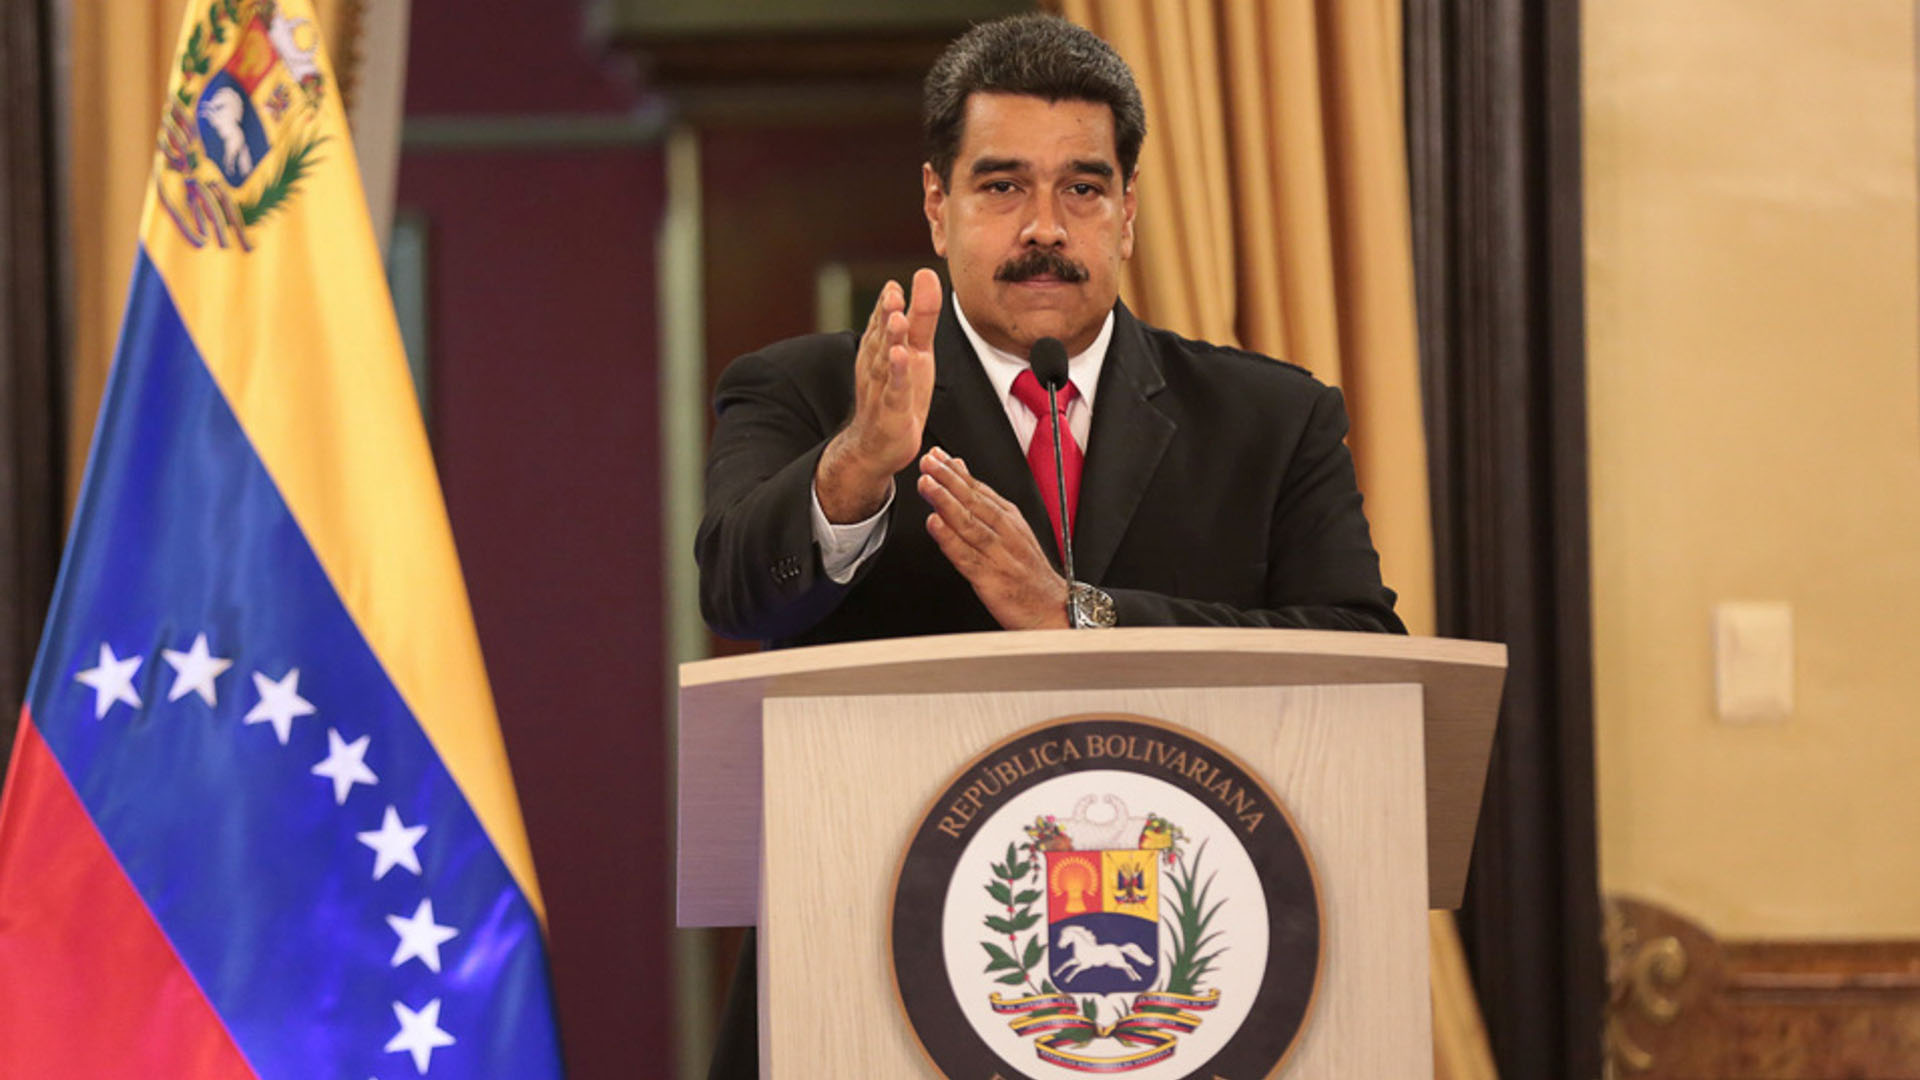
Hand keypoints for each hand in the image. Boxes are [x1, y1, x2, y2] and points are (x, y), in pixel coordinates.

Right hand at [815, 268, 941, 521]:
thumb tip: (925, 273)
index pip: (882, 321)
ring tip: (898, 319)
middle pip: (882, 337)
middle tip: (893, 293)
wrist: (877, 445)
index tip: (895, 285)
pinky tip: (901, 357)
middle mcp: (877, 365)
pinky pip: (895, 390)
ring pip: (886, 361)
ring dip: (891, 340)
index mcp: (882, 349)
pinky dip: (897, 374)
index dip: (887, 304)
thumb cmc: (898, 393)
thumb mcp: (918, 350)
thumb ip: (922, 314)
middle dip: (886, 315)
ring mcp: (882, 388)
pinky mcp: (892, 411)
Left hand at [918, 447, 1069, 629]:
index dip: (956, 471)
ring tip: (927, 485)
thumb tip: (960, 469)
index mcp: (1010, 520)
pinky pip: (967, 556)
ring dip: (946, 502)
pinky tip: (935, 525)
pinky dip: (950, 539)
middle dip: (948, 479)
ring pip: (969, 523)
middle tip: (928, 463)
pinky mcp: (991, 578)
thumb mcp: (1012, 531)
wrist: (1051, 610)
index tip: (936, 456)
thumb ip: (984, 502)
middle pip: (974, 501)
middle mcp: (1005, 533)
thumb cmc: (1028, 572)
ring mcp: (998, 554)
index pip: (979, 489)